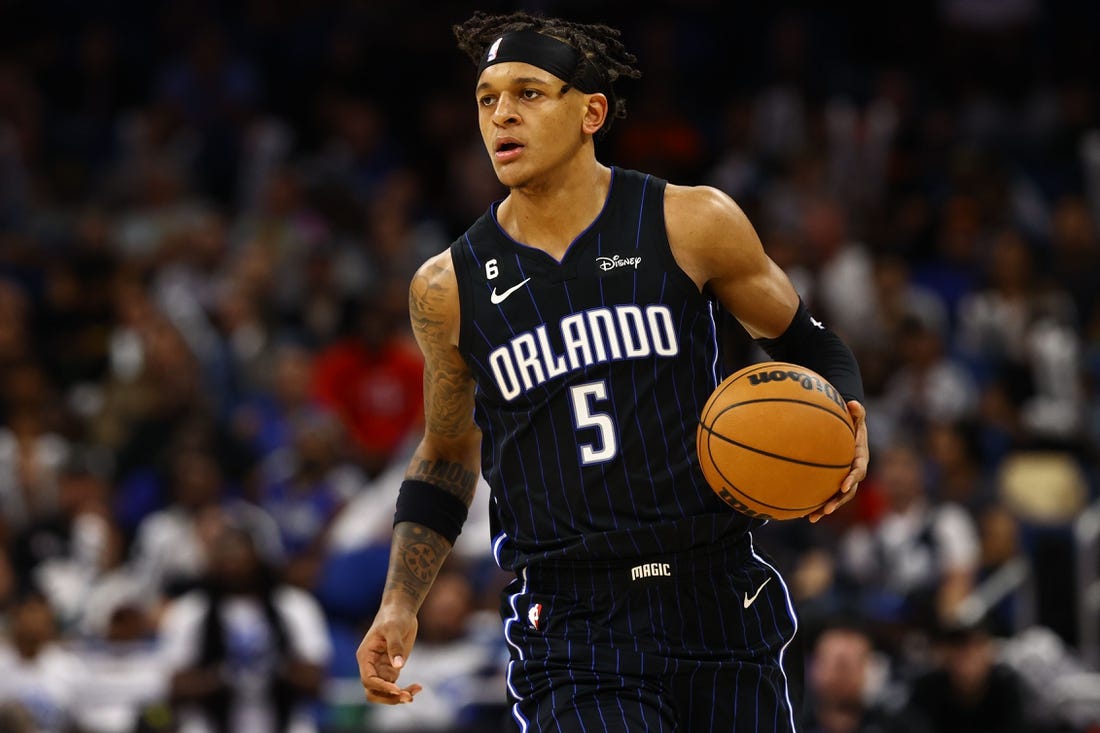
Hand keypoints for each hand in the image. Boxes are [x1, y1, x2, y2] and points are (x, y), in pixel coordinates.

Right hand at [357, 605, 421, 704]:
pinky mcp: (392, 669)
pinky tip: (418, 687)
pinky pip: (395, 687)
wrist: (401, 610)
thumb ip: (395, 646)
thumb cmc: (394, 616)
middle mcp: (371, 665)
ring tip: (414, 692)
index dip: (381, 687)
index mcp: (365, 656)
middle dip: (388, 697)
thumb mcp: (394, 628)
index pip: (368, 679)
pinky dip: (405, 690)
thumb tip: (398, 667)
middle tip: (406, 696)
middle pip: (373, 692)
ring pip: (384, 693)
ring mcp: (381, 669)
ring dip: (397, 697)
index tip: (397, 688)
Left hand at [808, 400, 867, 523]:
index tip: (844, 486)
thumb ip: (858, 412)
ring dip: (826, 508)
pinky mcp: (835, 482)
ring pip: (837, 497)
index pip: (858, 472)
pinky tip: (802, 513)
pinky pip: (827, 494)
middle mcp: (854, 473)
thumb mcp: (857, 417)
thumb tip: (854, 403)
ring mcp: (845, 479)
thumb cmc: (853, 423)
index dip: (852, 480)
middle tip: (828, 509)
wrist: (851, 432)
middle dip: (838, 502)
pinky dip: (817, 503)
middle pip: (848, 491)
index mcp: (860, 459)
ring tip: (812, 517)